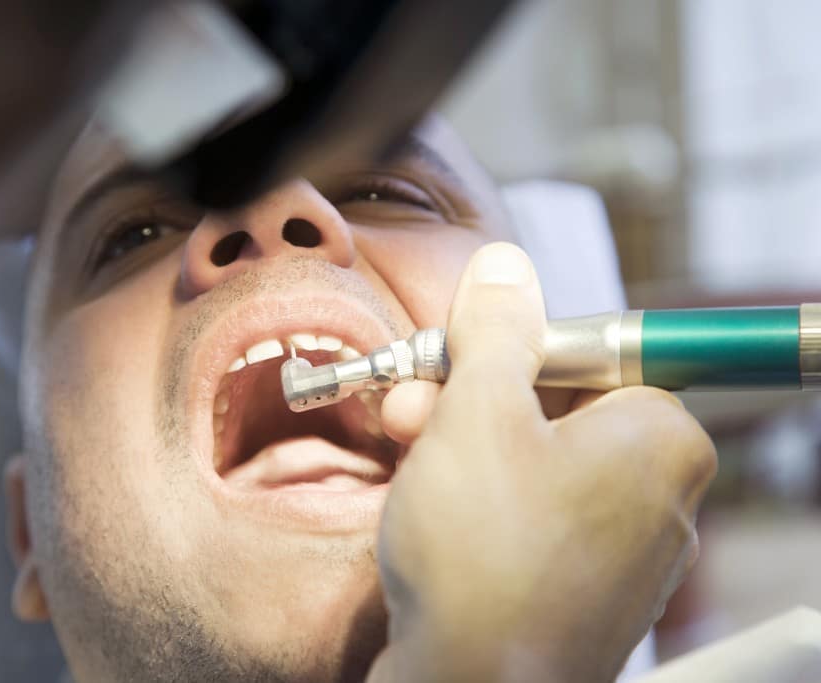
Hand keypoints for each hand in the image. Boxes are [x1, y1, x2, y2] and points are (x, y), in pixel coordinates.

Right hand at [367, 243, 716, 682]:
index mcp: (660, 439)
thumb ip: (496, 329)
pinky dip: (481, 504)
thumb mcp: (477, 409)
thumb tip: (505, 267)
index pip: (588, 354)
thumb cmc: (483, 551)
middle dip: (468, 399)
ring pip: (534, 465)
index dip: (507, 351)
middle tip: (408, 404)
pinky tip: (432, 512)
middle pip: (554, 409)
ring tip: (405, 455)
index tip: (451, 359)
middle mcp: (660, 496)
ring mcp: (623, 554)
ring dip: (461, 447)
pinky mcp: (581, 593)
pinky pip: (531, 520)